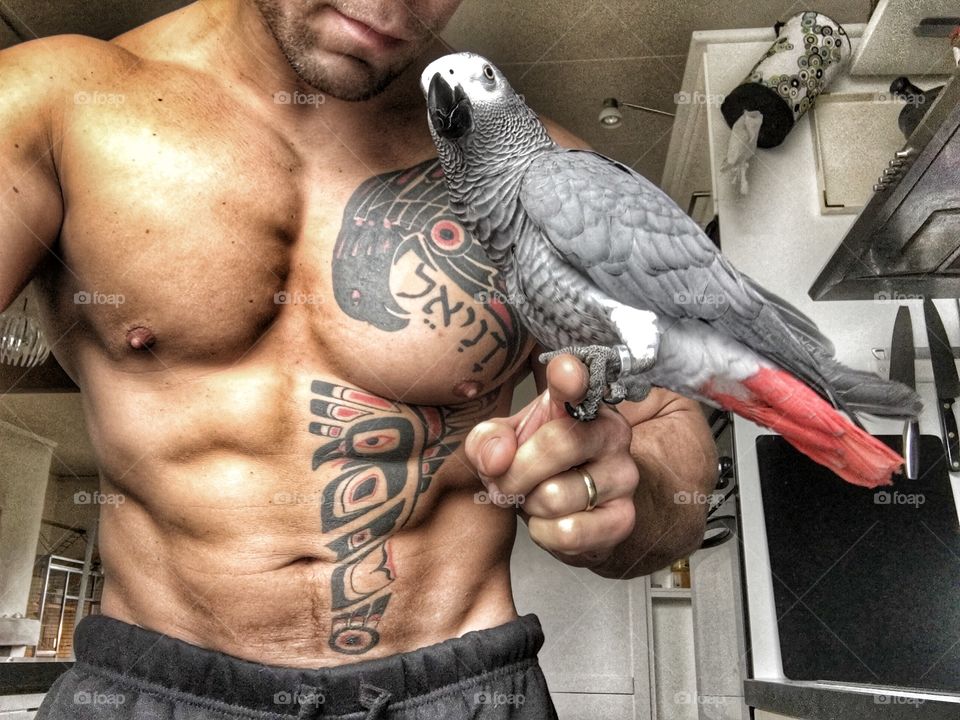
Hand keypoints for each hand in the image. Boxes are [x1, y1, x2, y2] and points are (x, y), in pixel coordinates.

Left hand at [464, 354, 639, 566]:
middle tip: (503, 484)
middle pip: (556, 445)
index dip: (571, 376)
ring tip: (534, 500)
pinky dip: (544, 533)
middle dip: (514, 473)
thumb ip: (487, 440)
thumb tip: (496, 458)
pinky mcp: (623, 518)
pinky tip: (549, 522)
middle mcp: (611, 433)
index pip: (580, 382)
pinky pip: (568, 532)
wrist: (573, 510)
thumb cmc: (537, 465)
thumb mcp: (505, 443)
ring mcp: (623, 476)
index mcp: (581, 402)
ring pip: (555, 495)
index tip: (564, 373)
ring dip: (529, 506)